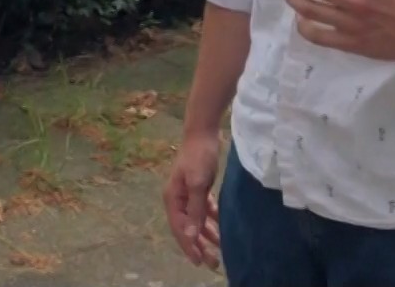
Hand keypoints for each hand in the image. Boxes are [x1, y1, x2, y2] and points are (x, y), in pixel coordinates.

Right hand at [163, 134, 222, 270]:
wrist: (203, 132)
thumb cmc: (199, 157)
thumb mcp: (198, 183)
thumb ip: (195, 209)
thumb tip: (190, 235)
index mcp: (173, 199)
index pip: (180, 229)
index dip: (189, 246)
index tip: (201, 262)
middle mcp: (177, 198)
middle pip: (188, 227)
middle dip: (199, 245)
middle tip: (213, 262)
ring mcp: (187, 193)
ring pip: (197, 220)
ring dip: (207, 234)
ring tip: (220, 249)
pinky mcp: (198, 188)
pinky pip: (204, 209)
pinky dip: (212, 219)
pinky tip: (222, 227)